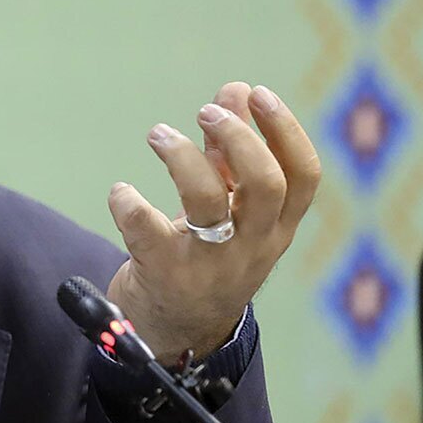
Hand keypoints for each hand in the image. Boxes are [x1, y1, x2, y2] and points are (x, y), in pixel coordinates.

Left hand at [105, 82, 320, 366]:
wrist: (174, 332)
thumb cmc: (203, 257)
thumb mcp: (229, 209)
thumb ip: (231, 153)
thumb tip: (236, 90)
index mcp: (275, 228)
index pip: (302, 177)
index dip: (286, 131)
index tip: (258, 94)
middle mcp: (252, 247)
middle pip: (266, 186)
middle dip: (239, 139)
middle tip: (206, 109)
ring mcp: (209, 264)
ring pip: (209, 205)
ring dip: (183, 159)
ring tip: (158, 133)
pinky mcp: (165, 276)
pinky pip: (147, 234)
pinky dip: (130, 205)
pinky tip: (120, 192)